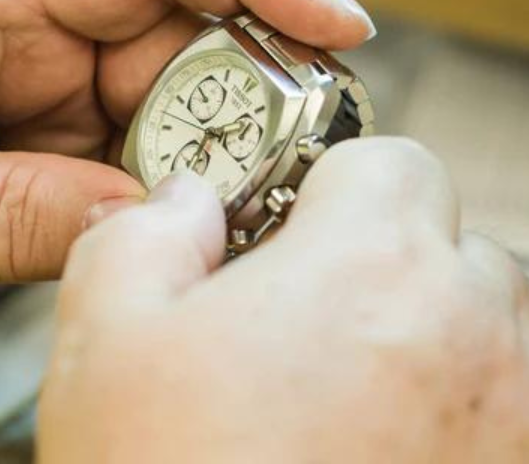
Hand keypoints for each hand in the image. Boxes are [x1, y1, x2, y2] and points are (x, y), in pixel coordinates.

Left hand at [0, 0, 373, 286]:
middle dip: (265, 87)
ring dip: (238, 150)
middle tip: (315, 150)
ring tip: (274, 199)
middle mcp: (58, 35)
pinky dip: (205, 188)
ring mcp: (84, 92)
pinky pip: (173, 155)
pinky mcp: (95, 144)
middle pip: (195, 32)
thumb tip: (148, 223)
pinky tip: (225, 222)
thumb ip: (22, 211)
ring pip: (196, 102)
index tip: (341, 22)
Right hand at [39, 138, 528, 462]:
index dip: (336, 180)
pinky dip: (454, 397)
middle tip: (314, 303)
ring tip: (345, 381)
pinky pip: (505, 396)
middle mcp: (470, 336)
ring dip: (426, 324)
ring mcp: (514, 417)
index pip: (392, 159)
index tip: (300, 219)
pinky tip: (375, 439)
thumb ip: (143, 231)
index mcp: (368, 269)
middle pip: (450, 236)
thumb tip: (185, 200)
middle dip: (384, 252)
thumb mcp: (108, 334)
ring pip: (491, 315)